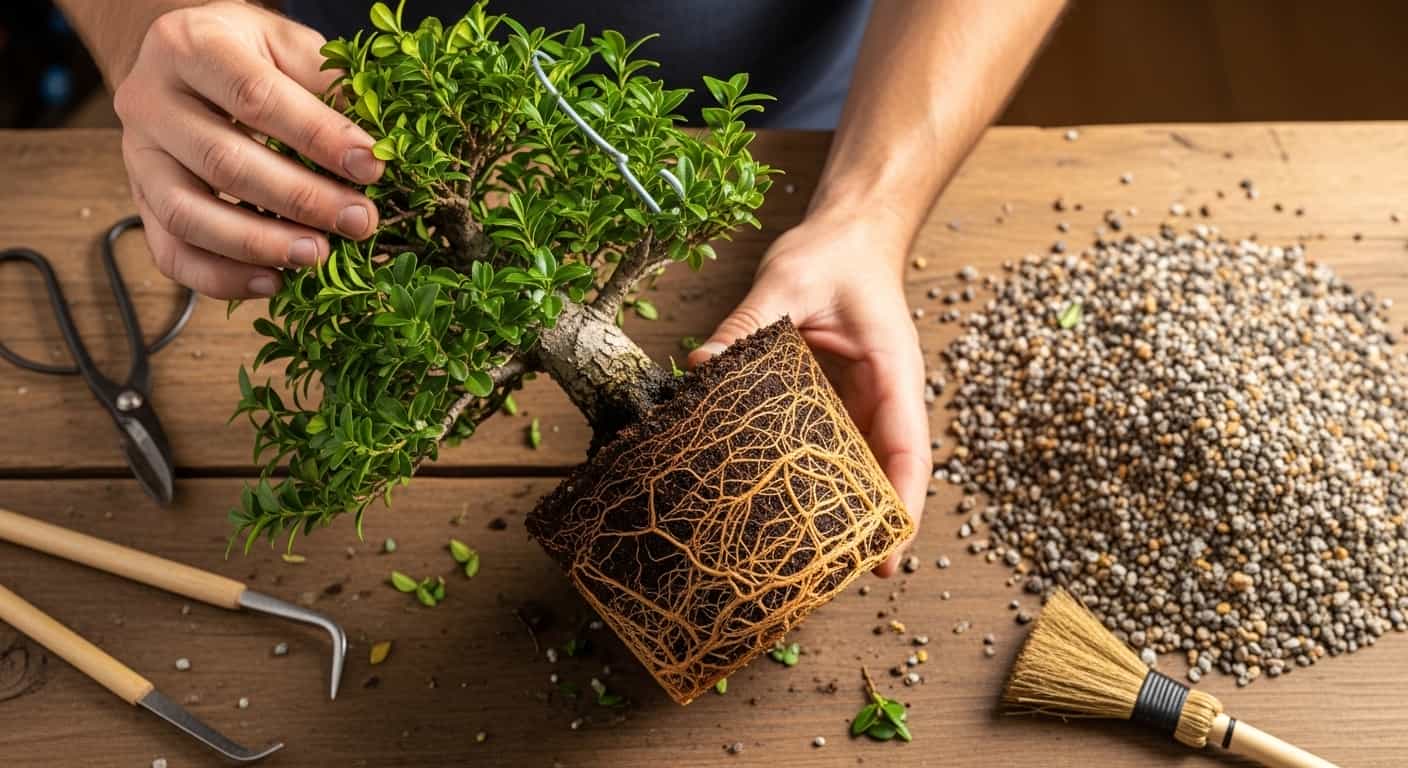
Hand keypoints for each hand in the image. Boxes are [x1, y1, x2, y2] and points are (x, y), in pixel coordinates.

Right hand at [112, 1, 383, 298]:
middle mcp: (150, 101)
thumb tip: (375, 150)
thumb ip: (326, 85)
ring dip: (260, 245)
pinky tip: (274, 283)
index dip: (317, 136)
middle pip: (224, 162)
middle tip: (359, 221)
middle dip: (301, 199)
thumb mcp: (288, 45)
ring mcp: (137, 157)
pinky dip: (222, 279)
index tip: (370, 167)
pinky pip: (172, 253)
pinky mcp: (141, 202)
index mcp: (190, 47)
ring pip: (188, 214)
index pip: (255, 97)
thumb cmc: (249, 54)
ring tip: (320, 256)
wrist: (186, 63)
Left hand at [688, 209, 928, 576]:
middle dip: (873, 530)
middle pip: (890, 477)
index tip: (887, 557)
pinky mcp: (841, 403)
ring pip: (864, 470)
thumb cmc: (832, 255)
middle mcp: (886, 398)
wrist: (849, 234)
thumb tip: (702, 365)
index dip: (902, 507)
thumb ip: (749, 323)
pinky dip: (817, 483)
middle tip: (838, 580)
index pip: (909, 452)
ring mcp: (866, 404)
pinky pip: (834, 451)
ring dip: (845, 514)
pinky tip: (783, 510)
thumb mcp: (789, 282)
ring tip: (809, 563)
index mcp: (893, 373)